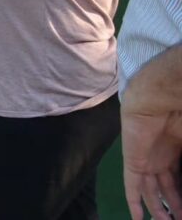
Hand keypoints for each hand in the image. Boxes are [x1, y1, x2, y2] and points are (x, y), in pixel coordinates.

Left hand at [121, 98, 181, 218]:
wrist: (160, 101)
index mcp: (176, 151)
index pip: (179, 179)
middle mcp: (160, 157)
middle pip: (166, 188)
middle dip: (175, 206)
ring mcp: (146, 160)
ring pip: (151, 191)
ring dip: (158, 209)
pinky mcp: (132, 162)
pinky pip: (132, 187)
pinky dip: (135, 203)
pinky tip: (139, 218)